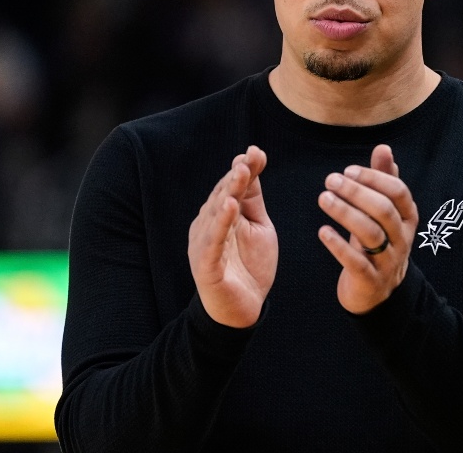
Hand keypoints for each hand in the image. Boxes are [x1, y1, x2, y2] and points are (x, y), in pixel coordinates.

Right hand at [188, 146, 275, 327]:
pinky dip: (220, 224)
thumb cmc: (249, 266)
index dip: (243, 170)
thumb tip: (253, 160)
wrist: (243, 310)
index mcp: (220, 215)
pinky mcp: (206, 265)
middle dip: (236, 177)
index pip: (231, 188)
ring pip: (216, 214)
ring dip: (228, 192)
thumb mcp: (258, 226)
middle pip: (222, 196)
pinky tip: (229, 207)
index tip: (256, 153)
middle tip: (249, 159)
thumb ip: (253, 198)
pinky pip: (213, 242)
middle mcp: (208, 226)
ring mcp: (204, 244)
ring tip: (241, 174)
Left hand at [317, 144, 418, 313]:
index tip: (348, 170)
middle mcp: (402, 238)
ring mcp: (388, 261)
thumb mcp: (384, 212)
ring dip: (345, 213)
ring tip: (323, 198)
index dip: (374, 178)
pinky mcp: (370, 280)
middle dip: (356, 192)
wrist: (378, 291)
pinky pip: (356, 262)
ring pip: (370, 234)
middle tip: (330, 180)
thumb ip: (383, 180)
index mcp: (408, 218)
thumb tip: (384, 148)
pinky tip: (323, 231)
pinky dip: (339, 246)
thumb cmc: (379, 241)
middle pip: (383, 210)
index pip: (398, 192)